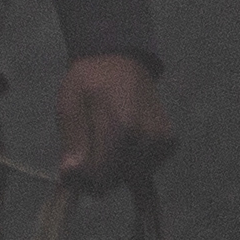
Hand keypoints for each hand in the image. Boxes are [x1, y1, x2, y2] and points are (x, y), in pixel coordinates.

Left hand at [53, 52, 174, 189]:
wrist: (120, 58)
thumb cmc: (89, 81)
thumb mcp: (70, 105)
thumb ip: (72, 142)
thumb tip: (71, 176)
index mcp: (121, 127)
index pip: (101, 177)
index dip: (81, 179)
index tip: (71, 168)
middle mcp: (147, 138)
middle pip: (115, 181)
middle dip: (97, 174)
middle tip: (86, 151)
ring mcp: (162, 141)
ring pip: (130, 178)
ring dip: (114, 169)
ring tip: (105, 139)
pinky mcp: (169, 143)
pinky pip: (144, 170)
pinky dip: (130, 163)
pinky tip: (123, 142)